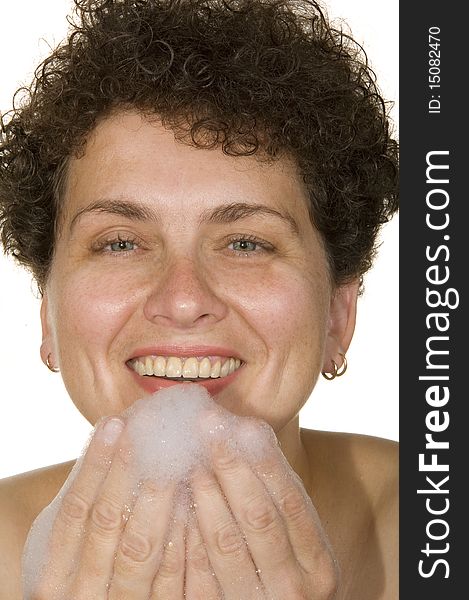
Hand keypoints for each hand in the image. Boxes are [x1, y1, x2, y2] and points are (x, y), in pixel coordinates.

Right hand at [26, 417, 186, 599]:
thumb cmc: (85, 580)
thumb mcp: (72, 556)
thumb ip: (88, 515)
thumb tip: (114, 443)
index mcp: (54, 576)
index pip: (74, 511)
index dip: (94, 465)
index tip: (112, 424)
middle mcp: (83, 593)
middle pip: (107, 522)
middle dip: (126, 470)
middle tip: (145, 426)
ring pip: (141, 546)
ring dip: (158, 495)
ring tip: (174, 452)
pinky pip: (173, 575)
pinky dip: (183, 535)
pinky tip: (193, 498)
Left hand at [185, 420, 339, 599]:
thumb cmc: (283, 565)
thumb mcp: (295, 538)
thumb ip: (278, 495)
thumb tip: (247, 428)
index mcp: (319, 564)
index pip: (290, 501)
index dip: (263, 460)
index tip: (239, 424)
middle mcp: (296, 589)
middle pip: (258, 517)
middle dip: (230, 467)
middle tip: (207, 428)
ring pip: (227, 543)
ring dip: (205, 496)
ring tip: (190, 460)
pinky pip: (200, 574)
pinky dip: (188, 535)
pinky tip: (177, 501)